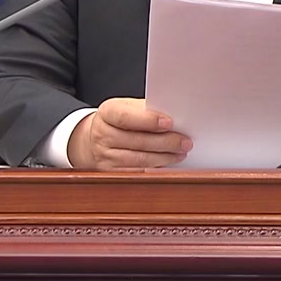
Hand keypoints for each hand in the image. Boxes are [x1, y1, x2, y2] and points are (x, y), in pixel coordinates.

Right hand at [67, 97, 190, 169]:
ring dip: (164, 157)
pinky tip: (168, 164)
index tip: (169, 122)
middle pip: (137, 141)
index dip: (148, 120)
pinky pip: (137, 173)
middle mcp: (102, 135)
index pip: (126, 117)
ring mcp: (105, 156)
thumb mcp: (127, 107)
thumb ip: (146, 110)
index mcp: (107, 113)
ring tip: (181, 152)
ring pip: (139, 160)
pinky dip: (156, 169)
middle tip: (185, 141)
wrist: (94, 139)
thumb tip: (175, 118)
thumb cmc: (119, 120)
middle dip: (165, 142)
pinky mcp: (111, 173)